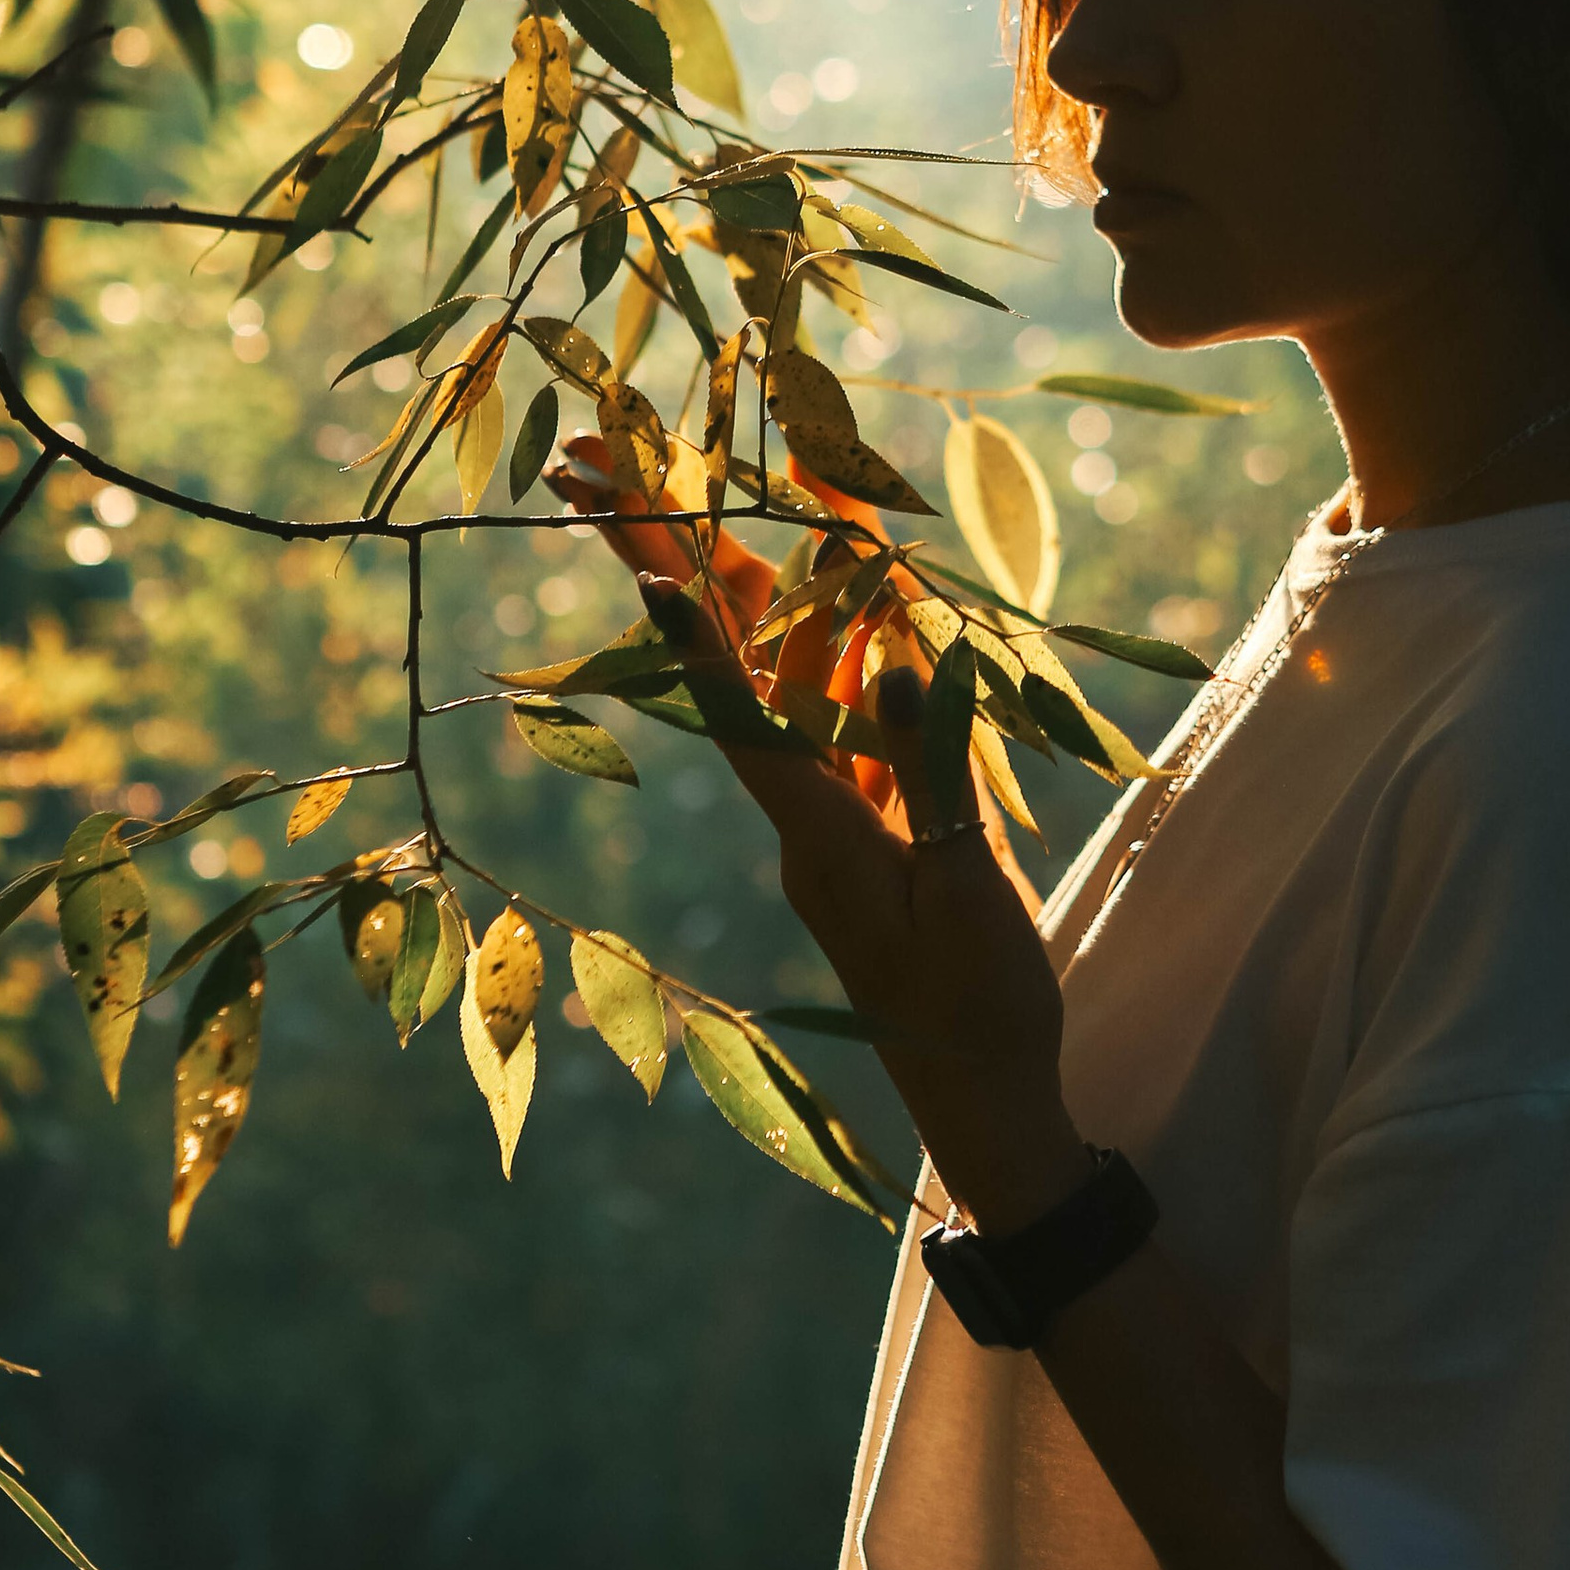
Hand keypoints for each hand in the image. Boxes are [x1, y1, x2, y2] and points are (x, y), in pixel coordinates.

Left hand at [550, 441, 1083, 1228]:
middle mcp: (806, 812)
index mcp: (820, 834)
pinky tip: (835, 582)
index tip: (637, 559)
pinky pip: (835, 713)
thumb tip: (900, 661)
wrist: (985, 1098)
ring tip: (685, 480)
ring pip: (780, 673)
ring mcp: (832, 815)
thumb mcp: (967, 892)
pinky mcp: (867, 823)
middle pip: (729, 666)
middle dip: (658, 558)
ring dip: (740, 578)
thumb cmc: (978, 1007)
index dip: (692, 639)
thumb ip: (933, 774)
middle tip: (585, 472)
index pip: (742, 717)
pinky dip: (830, 640)